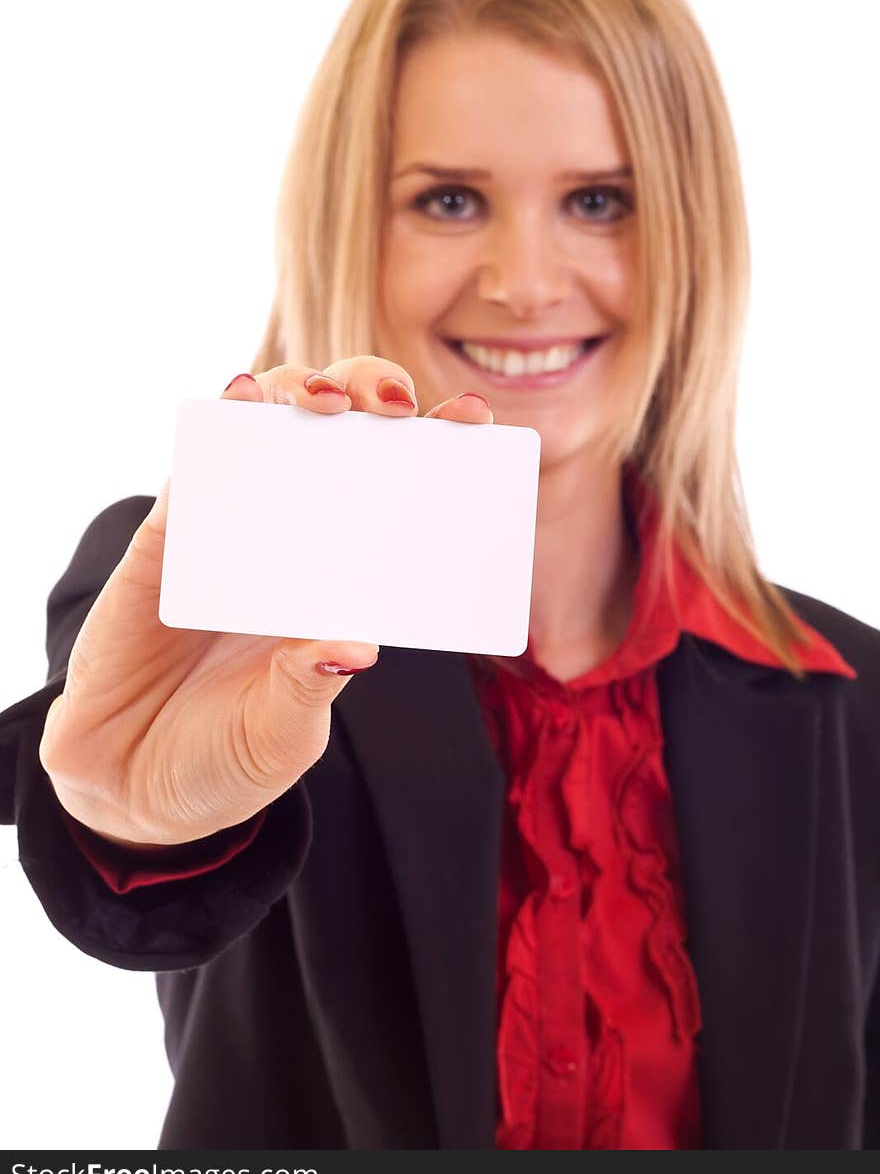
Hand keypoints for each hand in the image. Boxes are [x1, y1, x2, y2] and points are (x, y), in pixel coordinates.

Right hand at [39, 356, 492, 847]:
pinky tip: (240, 398)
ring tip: (323, 400)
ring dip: (299, 389)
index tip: (473, 420)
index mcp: (346, 580)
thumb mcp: (281, 733)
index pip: (402, 493)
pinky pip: (196, 465)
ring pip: (272, 425)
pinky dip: (220, 423)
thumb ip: (310, 686)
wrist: (127, 784)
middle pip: (343, 432)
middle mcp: (297, 538)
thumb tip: (354, 647)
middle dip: (371, 392)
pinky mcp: (170, 535)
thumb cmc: (224, 756)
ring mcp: (233, 528)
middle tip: (391, 406)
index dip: (438, 445)